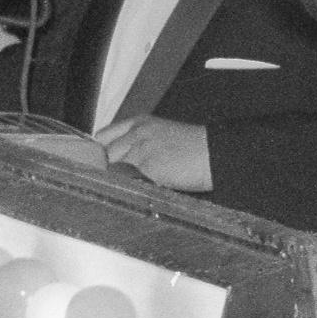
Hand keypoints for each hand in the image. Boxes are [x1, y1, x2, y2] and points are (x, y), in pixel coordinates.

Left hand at [96, 115, 213, 192]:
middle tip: (116, 183)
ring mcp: (141, 151)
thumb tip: (117, 164)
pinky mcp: (148, 169)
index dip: (100, 154)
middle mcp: (136, 134)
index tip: (100, 166)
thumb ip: (139, 144)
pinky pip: (129, 183)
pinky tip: (139, 194)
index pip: (103, 137)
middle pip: (104, 156)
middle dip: (108, 170)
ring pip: (114, 171)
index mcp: (140, 122)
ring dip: (119, 182)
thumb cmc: (195, 148)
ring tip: (129, 191)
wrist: (216, 154)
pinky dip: (131, 190)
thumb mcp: (163, 135)